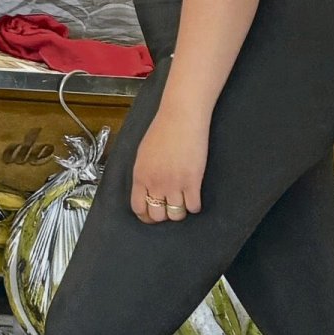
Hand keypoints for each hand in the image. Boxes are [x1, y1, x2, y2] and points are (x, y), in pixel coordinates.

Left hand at [132, 106, 209, 223]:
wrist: (181, 118)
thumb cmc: (162, 131)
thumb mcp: (143, 154)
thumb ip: (144, 174)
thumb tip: (146, 189)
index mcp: (140, 176)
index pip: (138, 208)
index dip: (146, 215)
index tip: (152, 214)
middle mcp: (155, 183)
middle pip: (157, 216)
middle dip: (163, 215)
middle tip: (169, 207)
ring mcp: (174, 184)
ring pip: (176, 215)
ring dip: (180, 211)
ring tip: (182, 201)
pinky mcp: (193, 182)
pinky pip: (194, 207)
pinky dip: (195, 205)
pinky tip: (194, 196)